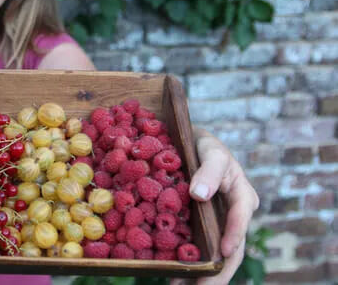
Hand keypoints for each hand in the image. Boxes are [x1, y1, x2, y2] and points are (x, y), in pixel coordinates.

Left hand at [172, 127, 259, 284]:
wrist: (189, 145)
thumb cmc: (204, 146)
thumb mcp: (211, 151)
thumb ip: (209, 170)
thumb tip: (200, 194)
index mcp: (242, 196)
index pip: (240, 218)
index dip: (233, 235)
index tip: (224, 252)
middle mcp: (233, 215)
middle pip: (231, 247)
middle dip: (219, 270)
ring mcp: (218, 224)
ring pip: (215, 254)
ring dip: (203, 273)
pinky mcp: (200, 227)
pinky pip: (197, 247)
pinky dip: (188, 263)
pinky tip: (174, 277)